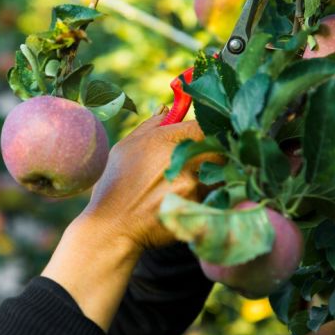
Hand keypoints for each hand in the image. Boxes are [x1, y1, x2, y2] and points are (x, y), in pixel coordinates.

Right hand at [79, 113, 219, 250]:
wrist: (114, 226)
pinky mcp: (199, 206)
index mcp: (167, 139)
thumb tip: (167, 109)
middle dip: (216, 151)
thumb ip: (152, 125)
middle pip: (220, 147)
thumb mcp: (126, 147)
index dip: (209, 128)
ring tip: (194, 181)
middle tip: (205, 157)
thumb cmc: (116, 184)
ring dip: (213, 173)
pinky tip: (189, 199)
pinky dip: (208, 194)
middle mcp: (184, 160)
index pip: (205, 124)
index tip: (205, 134)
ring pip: (220, 172)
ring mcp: (194, 185)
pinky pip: (214, 194)